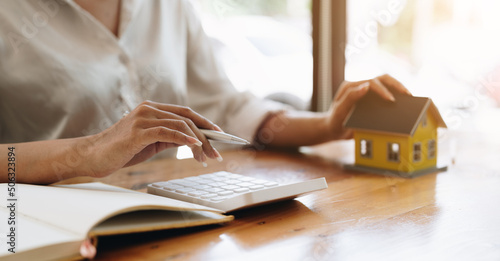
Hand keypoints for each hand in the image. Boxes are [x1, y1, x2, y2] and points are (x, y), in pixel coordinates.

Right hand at [87, 101, 222, 176]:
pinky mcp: (138, 131)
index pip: (184, 113)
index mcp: (152, 109)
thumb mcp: (150, 142)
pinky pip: (167, 132)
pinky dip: (183, 139)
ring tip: (205, 158)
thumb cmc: (121, 150)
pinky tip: (194, 146)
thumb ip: (168, 137)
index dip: (204, 123)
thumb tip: (191, 140)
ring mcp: (143, 118)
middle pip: (186, 119)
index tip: (220, 135)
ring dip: (198, 142)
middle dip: (206, 136)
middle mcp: (149, 109)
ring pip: (180, 126)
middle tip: (216, 154)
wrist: (93, 156)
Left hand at [325, 74, 410, 139]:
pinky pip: (387, 95)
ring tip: (410, 97)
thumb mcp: (339, 111)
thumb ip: (350, 98)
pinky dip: (397, 96)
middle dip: (396, 85)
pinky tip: (405, 104)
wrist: (333, 129)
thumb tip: (366, 86)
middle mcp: (360, 86)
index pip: (371, 83)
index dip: (383, 90)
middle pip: (382, 79)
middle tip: (407, 94)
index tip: (391, 100)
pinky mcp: (373, 100)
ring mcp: (368, 92)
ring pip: (387, 84)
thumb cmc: (335, 120)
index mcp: (351, 86)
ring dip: (399, 88)